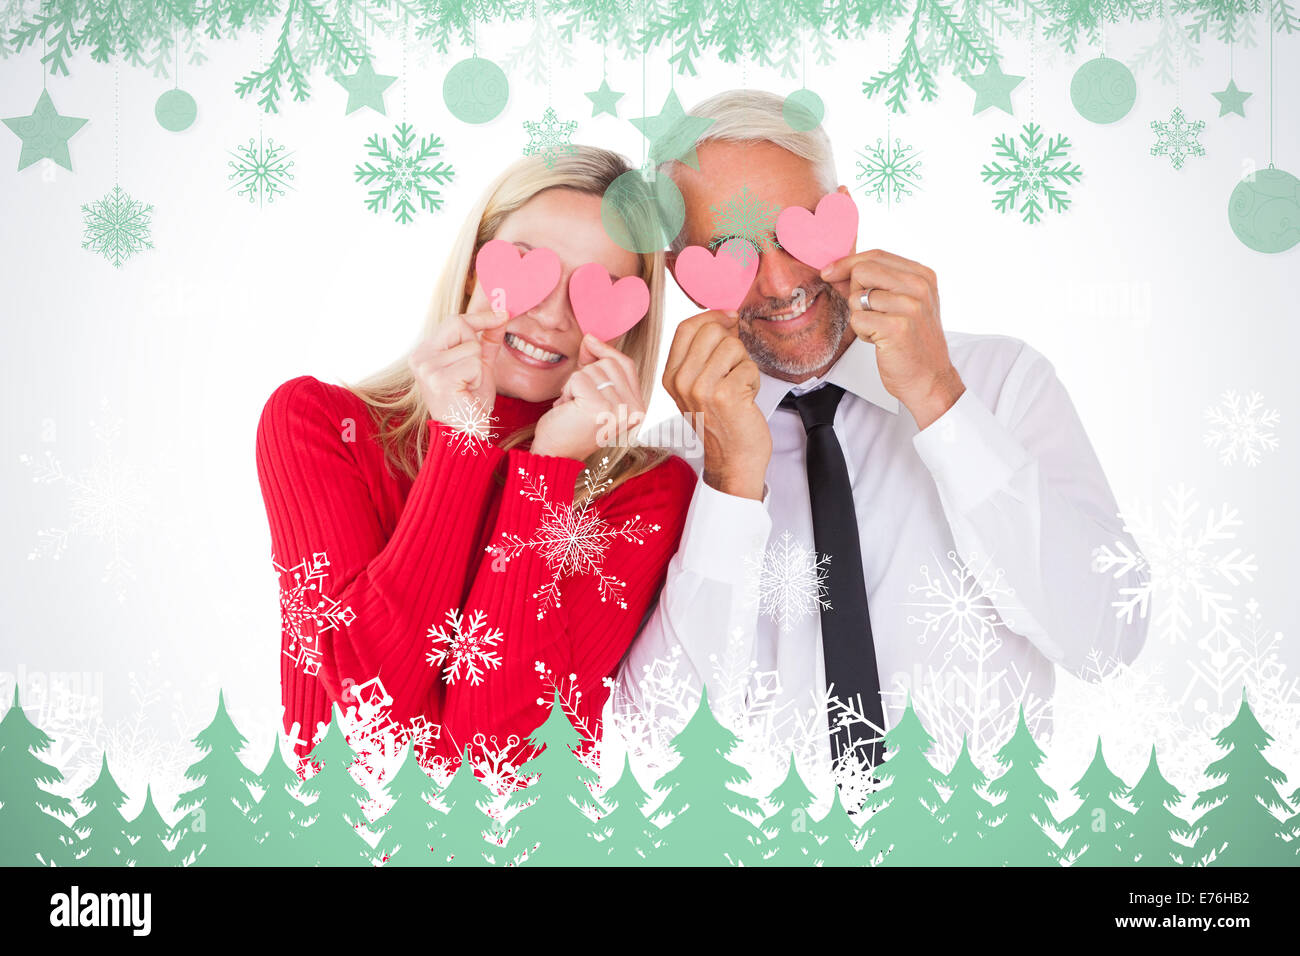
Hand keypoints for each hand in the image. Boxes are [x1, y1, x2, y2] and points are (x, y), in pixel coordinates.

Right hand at [408, 310, 508, 426]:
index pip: (453, 320)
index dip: (480, 316)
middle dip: (475, 346)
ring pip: (471, 346)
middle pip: (459, 324)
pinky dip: (478, 378)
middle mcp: (420, 357)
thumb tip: (501, 314)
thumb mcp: (480, 366)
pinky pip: (473, 363)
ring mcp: (426, 368)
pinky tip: (467, 392)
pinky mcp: (439, 379)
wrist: (467, 435)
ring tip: (468, 386)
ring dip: (478, 368)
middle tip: (472, 373)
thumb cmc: (471, 403)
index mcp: (424, 353)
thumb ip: (487, 340)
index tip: (502, 313)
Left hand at [531, 334, 645, 461]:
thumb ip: (597, 365)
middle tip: (578, 398)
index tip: (588, 344)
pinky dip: (568, 390)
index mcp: (638, 408)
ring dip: (575, 384)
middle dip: (586, 373)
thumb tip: (591, 338)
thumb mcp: (592, 393)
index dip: (605, 350)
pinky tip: (568, 409)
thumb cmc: (571, 426)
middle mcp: (634, 410)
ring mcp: (619, 409)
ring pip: (593, 370)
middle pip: (610, 363)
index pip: (627, 364)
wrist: (556, 455)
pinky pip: (579, 378)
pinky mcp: (599, 407)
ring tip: (573, 407)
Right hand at [662, 310, 769, 500]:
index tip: (730, 320)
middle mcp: (681, 382)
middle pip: (711, 331)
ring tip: (739, 386)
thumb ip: (705, 353)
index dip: (712, 316)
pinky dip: (754, 380)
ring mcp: (701, 388)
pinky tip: (745, 399)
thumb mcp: (700, 387)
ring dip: (744, 364)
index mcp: (671, 376)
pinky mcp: (725, 395)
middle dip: (732, 343)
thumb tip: (725, 317)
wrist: (733, 459)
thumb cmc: (722, 422)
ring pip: (733, 346)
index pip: (686, 328)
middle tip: (734, 368)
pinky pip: (748, 366)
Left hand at [820, 250, 964, 429]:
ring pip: (856, 297)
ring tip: (880, 330)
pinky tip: (879, 340)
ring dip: (860, 317)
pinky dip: (862, 332)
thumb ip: (872, 283)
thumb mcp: (900, 304)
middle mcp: (919, 286)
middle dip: (854, 293)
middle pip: (862, 271)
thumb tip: (833, 270)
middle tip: (870, 314)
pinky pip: (857, 319)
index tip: (828, 272)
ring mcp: (910, 306)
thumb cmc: (911, 343)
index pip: (876, 255)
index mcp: (923, 275)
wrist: (929, 379)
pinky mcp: (897, 327)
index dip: (847, 263)